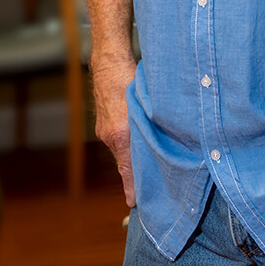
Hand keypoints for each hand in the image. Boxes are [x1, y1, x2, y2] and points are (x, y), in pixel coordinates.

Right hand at [92, 61, 137, 206]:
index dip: (132, 188)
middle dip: (136, 175)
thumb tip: (160, 146)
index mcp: (121, 135)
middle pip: (125, 163)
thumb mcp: (144, 104)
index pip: (128, 170)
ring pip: (123, 150)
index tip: (134, 205)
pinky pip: (118, 139)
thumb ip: (149, 126)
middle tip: (145, 191)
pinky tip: (138, 138)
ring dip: (134, 156)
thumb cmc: (130, 78)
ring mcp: (105, 129)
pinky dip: (128, 142)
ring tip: (149, 163)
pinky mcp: (104, 122)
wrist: (109, 60)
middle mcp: (111, 135)